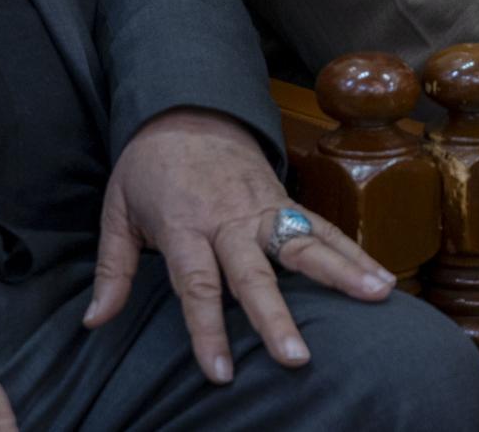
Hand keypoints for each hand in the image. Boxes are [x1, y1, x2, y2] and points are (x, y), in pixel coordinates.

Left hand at [84, 107, 396, 383]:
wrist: (184, 106)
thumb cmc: (147, 166)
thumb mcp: (117, 210)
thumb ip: (112, 269)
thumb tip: (95, 322)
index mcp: (183, 226)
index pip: (197, 285)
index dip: (207, 330)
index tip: (221, 372)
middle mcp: (228, 219)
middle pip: (255, 273)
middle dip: (275, 317)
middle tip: (295, 357)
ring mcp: (262, 207)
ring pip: (304, 244)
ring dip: (341, 273)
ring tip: (376, 298)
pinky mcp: (284, 200)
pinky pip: (322, 228)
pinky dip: (353, 251)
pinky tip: (382, 278)